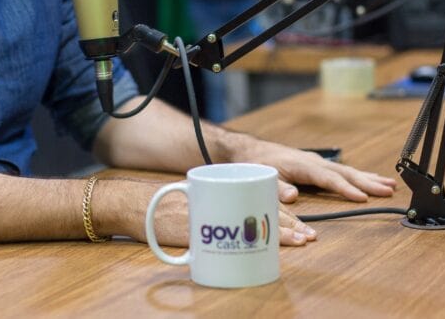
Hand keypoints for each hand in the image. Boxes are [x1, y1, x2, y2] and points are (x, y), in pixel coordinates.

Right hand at [121, 179, 318, 247]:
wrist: (136, 207)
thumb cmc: (166, 207)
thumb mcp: (197, 200)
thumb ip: (218, 208)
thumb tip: (246, 223)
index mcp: (222, 194)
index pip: (259, 203)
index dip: (284, 215)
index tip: (303, 225)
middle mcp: (219, 203)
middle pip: (260, 215)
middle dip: (288, 226)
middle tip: (308, 235)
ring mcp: (210, 218)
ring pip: (250, 226)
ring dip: (279, 234)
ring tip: (300, 240)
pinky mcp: (198, 232)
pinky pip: (228, 241)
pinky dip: (248, 246)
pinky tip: (263, 251)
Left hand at [228, 137, 397, 203]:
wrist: (251, 150)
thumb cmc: (257, 164)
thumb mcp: (263, 176)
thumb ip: (277, 187)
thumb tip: (293, 197)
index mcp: (303, 165)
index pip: (329, 178)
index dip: (346, 188)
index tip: (363, 197)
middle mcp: (315, 162)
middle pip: (345, 173)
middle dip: (367, 182)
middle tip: (388, 190)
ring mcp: (318, 163)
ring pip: (348, 171)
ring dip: (369, 178)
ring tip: (390, 185)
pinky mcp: (318, 166)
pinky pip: (343, 172)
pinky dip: (360, 177)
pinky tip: (372, 181)